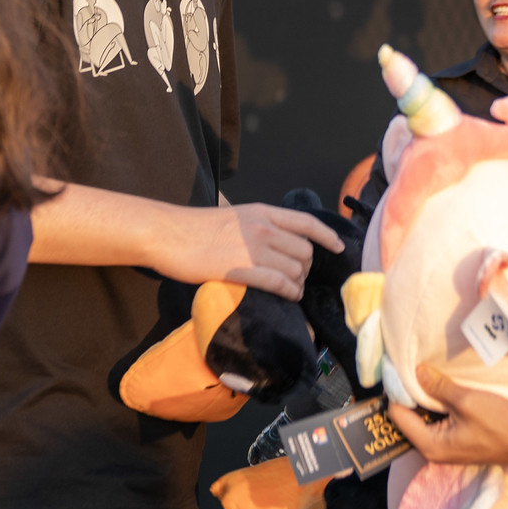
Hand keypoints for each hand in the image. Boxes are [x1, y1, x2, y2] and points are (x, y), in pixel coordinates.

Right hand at [157, 202, 344, 300]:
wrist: (167, 234)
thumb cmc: (194, 227)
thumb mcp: (233, 214)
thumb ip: (256, 224)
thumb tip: (272, 238)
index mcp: (262, 212)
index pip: (306, 222)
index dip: (327, 235)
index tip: (339, 247)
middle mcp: (263, 227)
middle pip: (305, 250)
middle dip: (306, 267)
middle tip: (296, 277)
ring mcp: (253, 247)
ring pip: (296, 269)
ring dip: (298, 283)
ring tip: (291, 290)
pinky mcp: (242, 269)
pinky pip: (279, 282)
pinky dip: (289, 292)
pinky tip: (288, 296)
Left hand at [386, 365, 507, 467]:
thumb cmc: (498, 424)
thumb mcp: (466, 401)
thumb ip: (438, 387)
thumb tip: (416, 371)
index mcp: (430, 445)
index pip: (398, 416)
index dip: (397, 392)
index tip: (399, 370)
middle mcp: (432, 450)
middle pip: (408, 417)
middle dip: (410, 393)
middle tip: (411, 367)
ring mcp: (443, 446)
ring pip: (422, 417)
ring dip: (424, 398)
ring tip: (424, 373)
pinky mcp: (454, 440)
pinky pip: (435, 420)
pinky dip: (435, 404)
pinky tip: (439, 387)